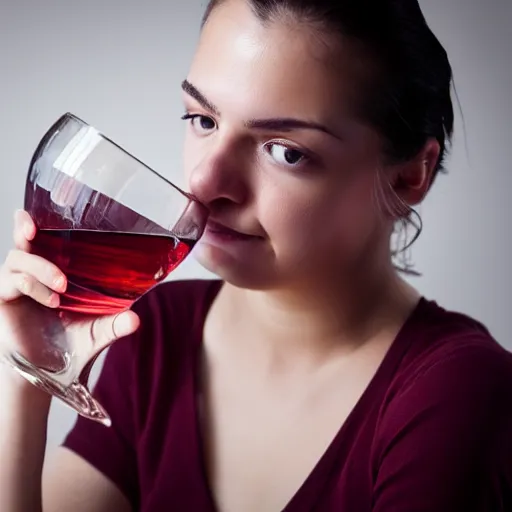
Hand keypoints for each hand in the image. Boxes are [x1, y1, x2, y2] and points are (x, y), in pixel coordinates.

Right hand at [0, 210, 139, 378]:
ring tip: (61, 288)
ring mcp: (16, 286)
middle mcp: (33, 274)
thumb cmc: (73, 344)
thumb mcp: (99, 332)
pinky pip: (11, 282)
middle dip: (25, 229)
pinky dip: (31, 286)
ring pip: (17, 259)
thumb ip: (115, 324)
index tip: (41, 213)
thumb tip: (135, 319)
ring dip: (39, 267)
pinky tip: (51, 300)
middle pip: (24, 240)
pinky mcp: (4, 301)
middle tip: (36, 231)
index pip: (44, 239)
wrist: (51, 372)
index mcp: (55, 271)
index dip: (39, 222)